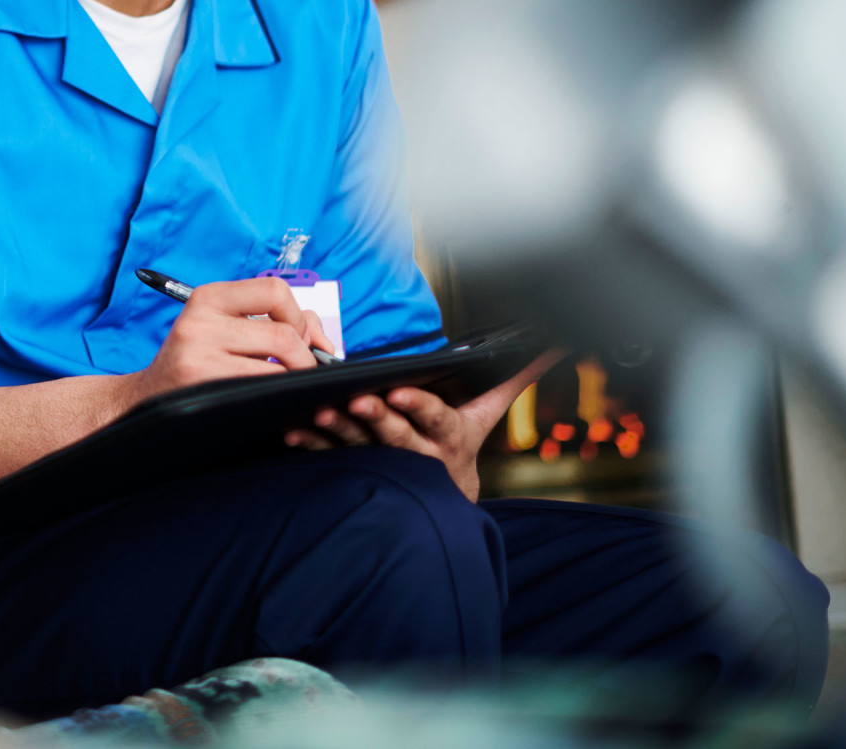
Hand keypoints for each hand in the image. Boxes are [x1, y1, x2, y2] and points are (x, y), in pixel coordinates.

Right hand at [121, 277, 338, 408]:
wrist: (148, 400)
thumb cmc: (199, 366)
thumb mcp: (226, 331)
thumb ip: (276, 324)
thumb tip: (326, 344)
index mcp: (208, 297)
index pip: (275, 289)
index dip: (297, 316)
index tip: (297, 338)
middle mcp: (200, 318)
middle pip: (284, 332)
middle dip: (305, 357)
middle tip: (299, 373)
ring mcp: (198, 350)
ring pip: (280, 360)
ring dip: (294, 379)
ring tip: (285, 388)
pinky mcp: (202, 381)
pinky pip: (265, 387)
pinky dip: (280, 396)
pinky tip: (269, 401)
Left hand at [283, 349, 562, 500]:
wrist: (441, 502)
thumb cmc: (458, 442)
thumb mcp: (487, 413)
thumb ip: (512, 377)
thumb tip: (553, 343)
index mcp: (450, 437)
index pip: (436, 418)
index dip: (417, 406)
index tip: (398, 391)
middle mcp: (418, 455)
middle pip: (395, 436)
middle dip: (376, 418)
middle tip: (355, 400)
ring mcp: (385, 467)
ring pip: (360, 448)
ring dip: (337, 431)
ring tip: (316, 414)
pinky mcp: (358, 472)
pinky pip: (332, 459)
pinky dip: (311, 446)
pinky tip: (292, 432)